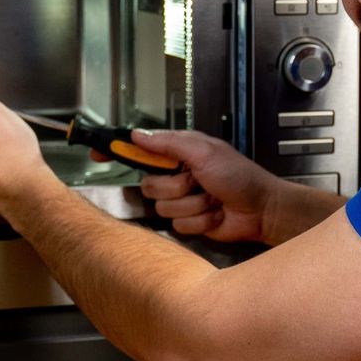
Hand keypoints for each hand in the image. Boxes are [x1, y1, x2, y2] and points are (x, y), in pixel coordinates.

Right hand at [128, 129, 281, 243]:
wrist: (261, 210)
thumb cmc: (240, 176)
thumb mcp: (204, 151)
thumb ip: (168, 143)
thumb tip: (137, 136)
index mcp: (179, 153)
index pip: (140, 151)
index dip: (119, 152)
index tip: (99, 153)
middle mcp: (177, 175)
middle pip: (148, 185)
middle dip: (175, 187)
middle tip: (198, 181)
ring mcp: (182, 200)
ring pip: (163, 208)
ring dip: (192, 204)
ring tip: (212, 198)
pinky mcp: (188, 221)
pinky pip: (178, 225)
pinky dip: (200, 220)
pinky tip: (215, 214)